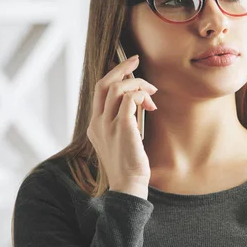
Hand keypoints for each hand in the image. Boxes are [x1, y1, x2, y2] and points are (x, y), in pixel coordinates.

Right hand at [86, 55, 157, 198]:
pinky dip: (141, 95)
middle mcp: (98, 123)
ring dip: (138, 83)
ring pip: (118, 88)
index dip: (113, 74)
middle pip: (105, 83)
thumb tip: (136, 101)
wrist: (128, 186)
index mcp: (95, 124)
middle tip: (137, 60)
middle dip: (122, 68)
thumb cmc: (129, 164)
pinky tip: (151, 104)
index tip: (129, 67)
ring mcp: (108, 125)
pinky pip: (130, 99)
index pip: (99, 90)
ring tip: (152, 92)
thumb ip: (122, 121)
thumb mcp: (120, 140)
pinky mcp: (123, 128)